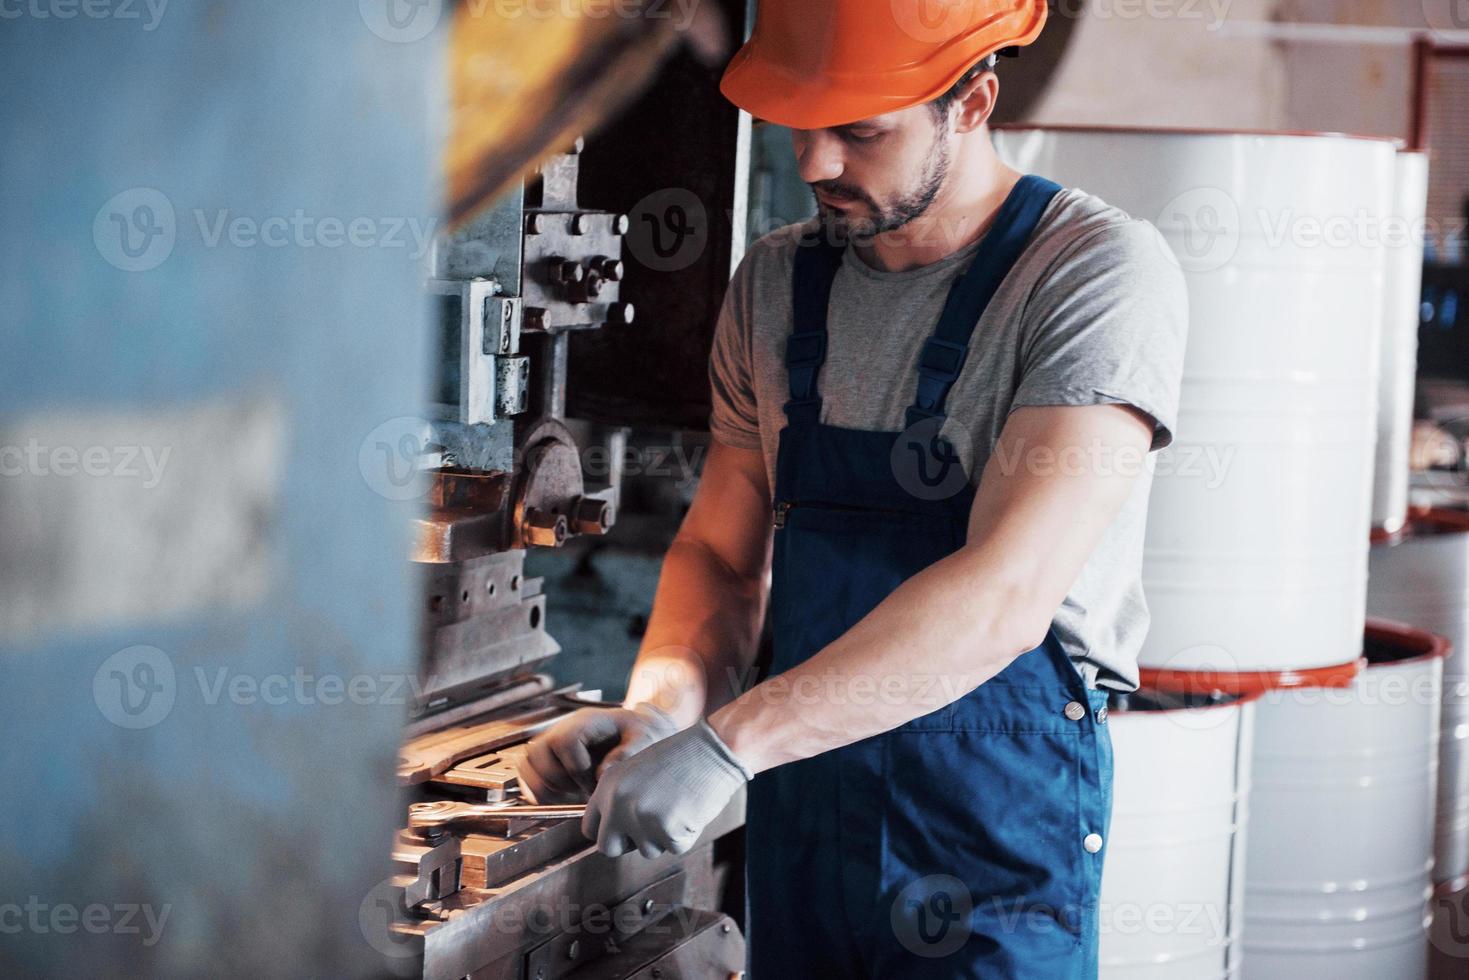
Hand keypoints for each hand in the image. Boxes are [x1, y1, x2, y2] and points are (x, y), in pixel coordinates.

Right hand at [519, 703, 677, 803]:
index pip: (563, 742)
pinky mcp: (547, 757)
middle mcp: (561, 728)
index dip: (576, 769)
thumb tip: (602, 772)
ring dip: (546, 787)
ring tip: (573, 792)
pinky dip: (540, 790)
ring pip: (526, 766)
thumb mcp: (644, 739)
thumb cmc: (641, 734)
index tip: (594, 784)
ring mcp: (550, 742)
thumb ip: (627, 753)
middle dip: (558, 781)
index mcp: (585, 721)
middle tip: (582, 790)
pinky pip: (527, 774)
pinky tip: (565, 794)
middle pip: (536, 754)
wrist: (638, 732)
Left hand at [582, 719, 751, 858]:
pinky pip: (674, 848)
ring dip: (662, 837)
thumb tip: (615, 832)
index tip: (621, 832)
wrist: (713, 749)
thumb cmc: (681, 758)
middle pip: (608, 848)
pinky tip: (691, 809)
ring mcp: (642, 819)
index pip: (590, 828)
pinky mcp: (668, 832)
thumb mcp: (637, 771)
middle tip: (650, 827)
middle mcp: (619, 804)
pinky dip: (685, 836)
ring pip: (646, 850)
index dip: (608, 833)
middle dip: (628, 844)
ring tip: (677, 806)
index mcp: (608, 786)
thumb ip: (620, 799)